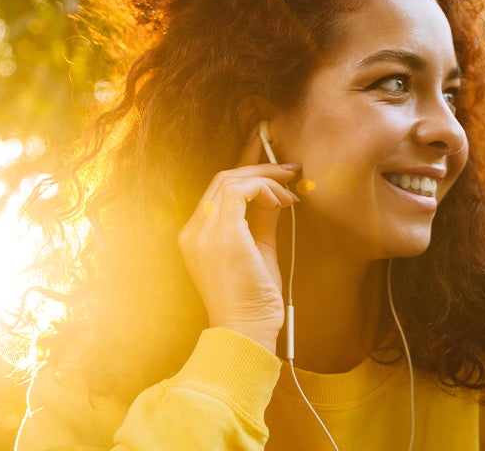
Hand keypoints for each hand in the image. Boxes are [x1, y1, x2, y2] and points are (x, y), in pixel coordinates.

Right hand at [178, 131, 299, 352]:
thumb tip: (275, 195)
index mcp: (197, 235)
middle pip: (222, 179)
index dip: (243, 166)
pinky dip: (264, 188)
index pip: (218, 190)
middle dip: (258, 166)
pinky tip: (282, 201)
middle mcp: (193, 230)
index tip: (266, 153)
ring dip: (265, 178)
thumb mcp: (259, 250)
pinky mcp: (221, 234)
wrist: (247, 332)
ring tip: (291, 187)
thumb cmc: (254, 299)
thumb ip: (262, 220)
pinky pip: (239, 190)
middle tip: (289, 167)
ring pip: (230, 179)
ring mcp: (203, 232)